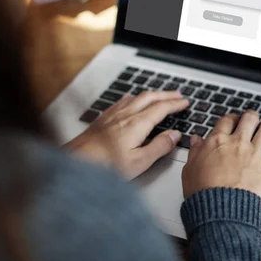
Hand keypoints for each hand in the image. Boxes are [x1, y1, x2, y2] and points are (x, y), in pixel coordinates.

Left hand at [67, 91, 187, 179]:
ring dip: (152, 94)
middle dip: (166, 94)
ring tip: (160, 95)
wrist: (76, 162)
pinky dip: (134, 97)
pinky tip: (131, 99)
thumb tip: (175, 136)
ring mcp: (113, 115)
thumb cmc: (105, 166)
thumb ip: (159, 147)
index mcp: (137, 124)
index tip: (185, 103)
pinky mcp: (103, 118)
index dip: (175, 104)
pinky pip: (123, 100)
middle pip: (150, 97)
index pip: (161, 108)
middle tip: (178, 95)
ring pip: (136, 97)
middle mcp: (126, 115)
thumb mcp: (139, 161)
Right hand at [182, 111, 260, 200]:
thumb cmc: (202, 192)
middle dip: (252, 116)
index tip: (232, 120)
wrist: (219, 210)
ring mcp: (255, 155)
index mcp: (218, 141)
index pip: (227, 120)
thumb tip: (195, 140)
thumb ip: (195, 151)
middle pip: (249, 118)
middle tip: (253, 118)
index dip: (231, 118)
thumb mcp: (190, 169)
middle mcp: (238, 143)